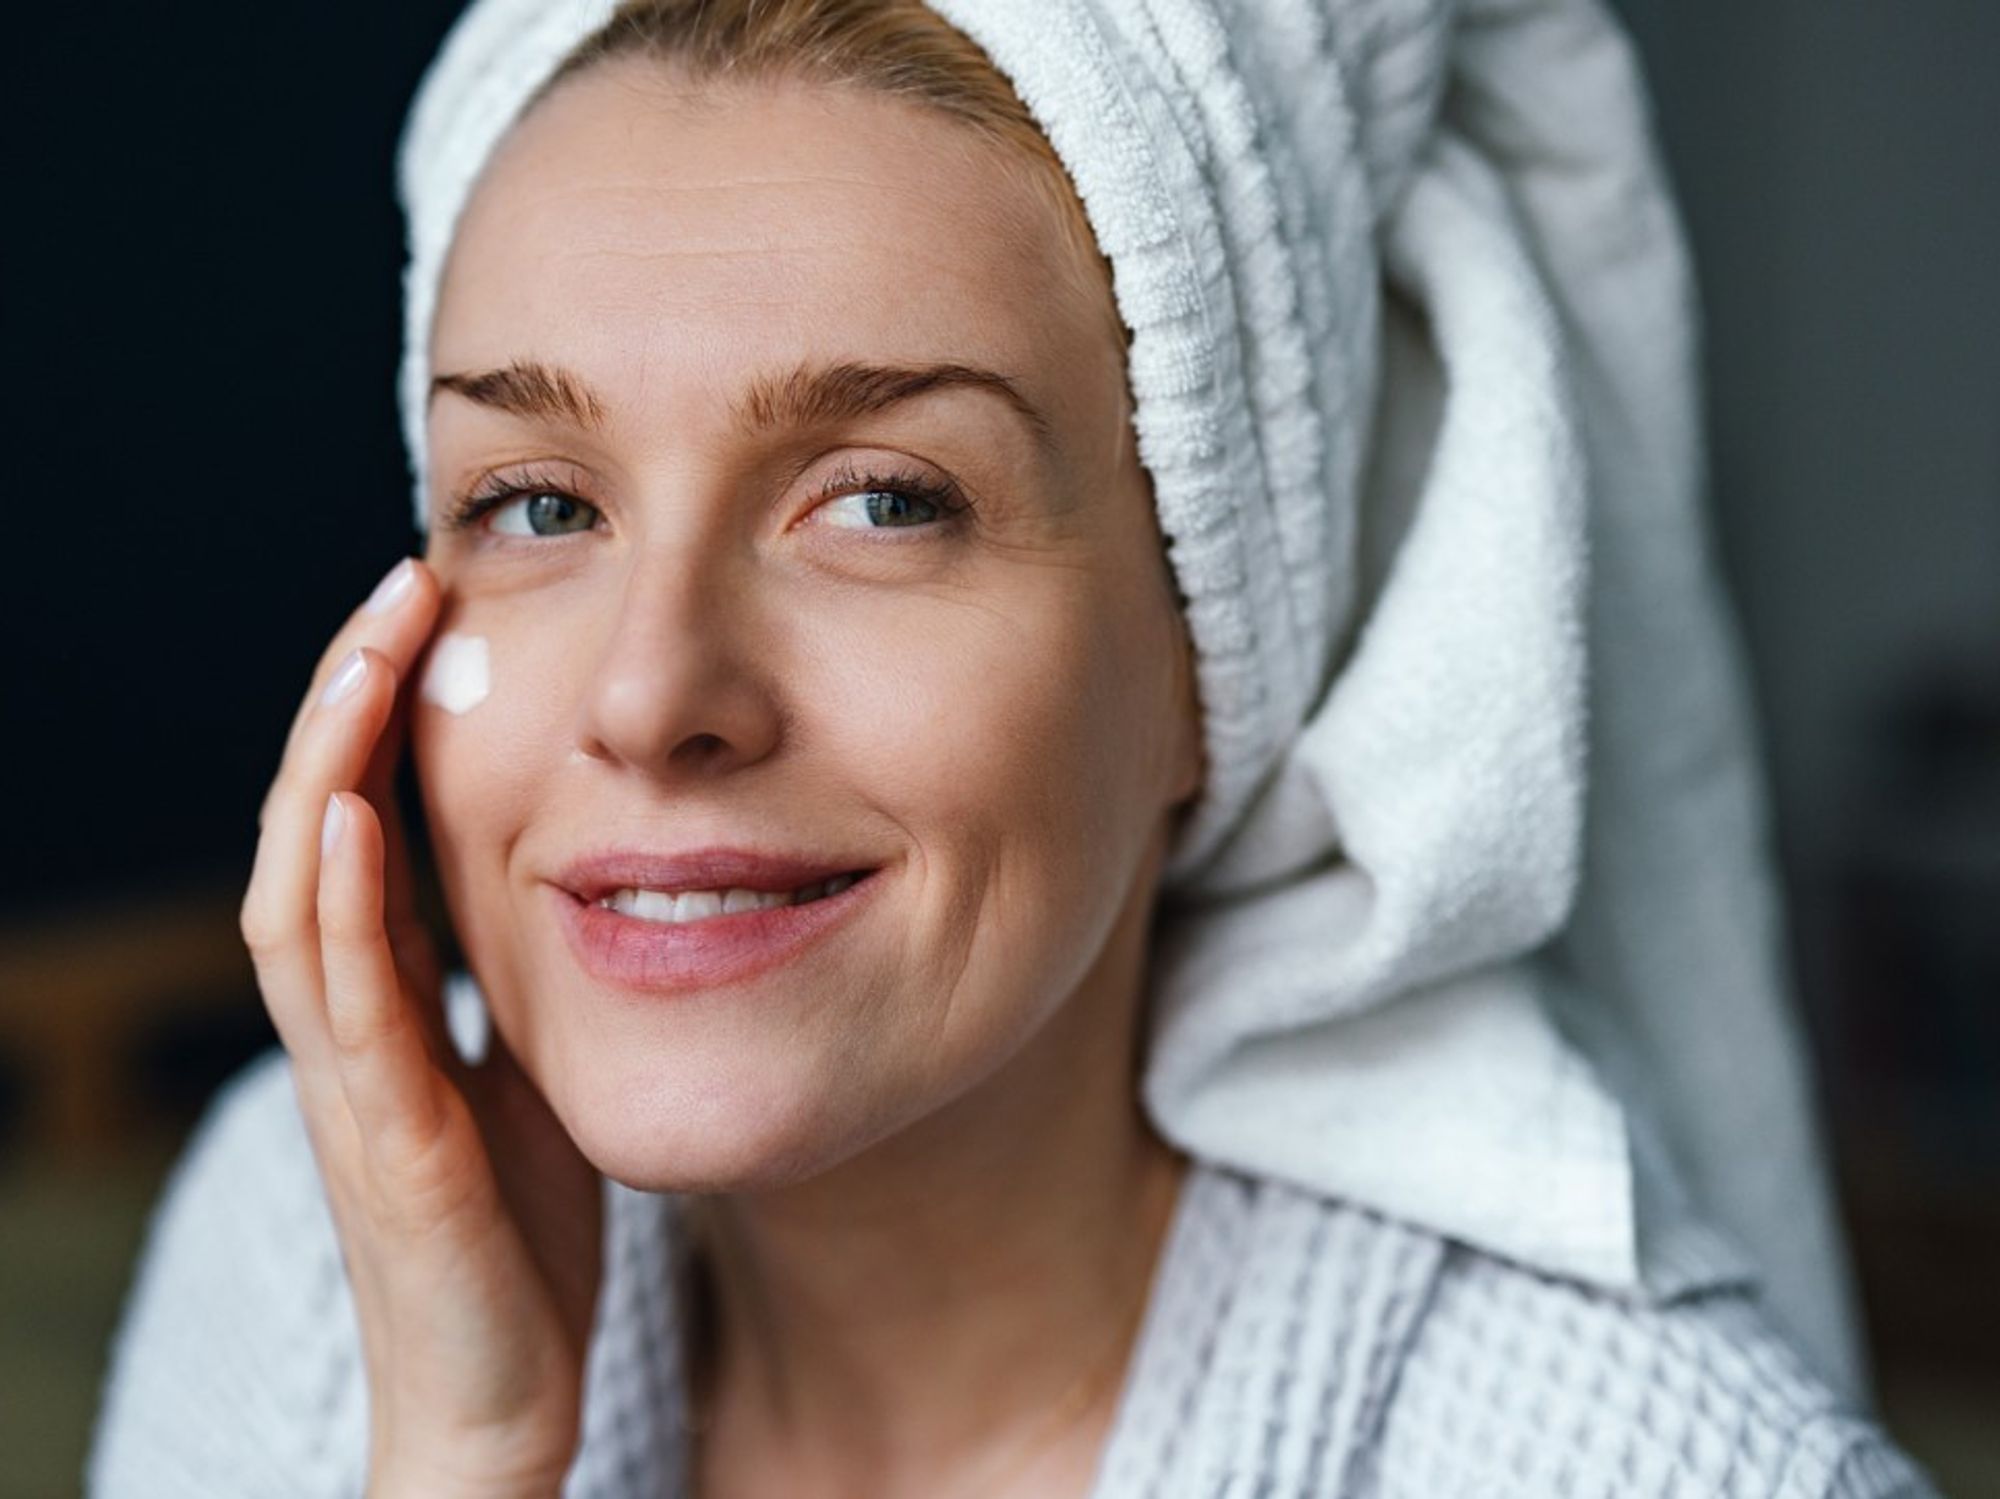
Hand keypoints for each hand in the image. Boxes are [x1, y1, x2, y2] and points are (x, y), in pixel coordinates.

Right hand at [238, 558, 603, 1496]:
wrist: (506, 1401)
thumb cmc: (519, 1238)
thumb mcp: (538, 1071)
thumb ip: (536, 979)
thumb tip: (593, 875)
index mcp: (396, 1001)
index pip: (372, 826)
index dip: (388, 716)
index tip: (440, 606)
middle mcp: (358, 1025)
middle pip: (319, 830)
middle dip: (355, 703)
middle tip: (406, 583)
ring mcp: (360, 1085)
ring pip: (305, 897)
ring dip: (328, 768)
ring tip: (369, 654)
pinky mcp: (390, 1150)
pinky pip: (346, 1012)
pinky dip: (338, 907)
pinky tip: (352, 820)